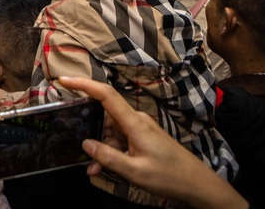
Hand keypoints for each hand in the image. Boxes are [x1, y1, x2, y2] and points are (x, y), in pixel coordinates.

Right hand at [59, 76, 248, 208]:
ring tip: (96, 169)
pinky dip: (111, 151)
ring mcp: (140, 129)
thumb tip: (85, 143)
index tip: (64, 80)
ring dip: (101, 148)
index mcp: (135, 123)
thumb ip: (108, 157)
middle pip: (104, 117)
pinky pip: (120, 140)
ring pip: (111, 132)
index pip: (106, 95)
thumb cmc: (170, 176)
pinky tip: (105, 168)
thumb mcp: (135, 171)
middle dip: (91, 133)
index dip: (84, 84)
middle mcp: (136, 121)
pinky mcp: (143, 138)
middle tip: (82, 154)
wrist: (199, 185)